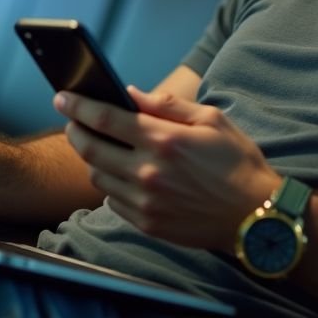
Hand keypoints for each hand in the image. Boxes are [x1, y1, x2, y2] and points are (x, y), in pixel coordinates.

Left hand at [55, 86, 281, 251]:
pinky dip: (110, 185)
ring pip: (98, 177)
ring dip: (92, 159)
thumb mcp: (211, 119)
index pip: (105, 118)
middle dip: (74, 131)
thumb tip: (130, 93)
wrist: (256, 216)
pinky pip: (112, 201)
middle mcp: (149, 172)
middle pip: (91, 149)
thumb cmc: (237, 163)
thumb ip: (167, 105)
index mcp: (164, 140)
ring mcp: (146, 202)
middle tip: (72, 121)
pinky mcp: (148, 224)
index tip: (62, 97)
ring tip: (99, 147)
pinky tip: (121, 175)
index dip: (78, 106)